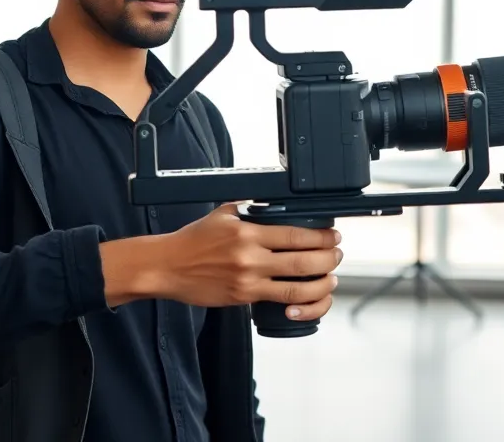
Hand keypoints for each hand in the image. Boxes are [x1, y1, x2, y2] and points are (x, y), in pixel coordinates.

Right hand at [109, 203, 341, 321]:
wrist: (167, 266)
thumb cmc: (192, 241)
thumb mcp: (222, 214)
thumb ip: (247, 208)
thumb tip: (271, 200)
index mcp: (247, 232)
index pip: (296, 234)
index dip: (321, 237)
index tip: (333, 235)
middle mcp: (250, 256)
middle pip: (304, 260)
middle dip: (329, 258)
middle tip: (336, 254)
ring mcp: (248, 280)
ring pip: (298, 287)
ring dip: (321, 284)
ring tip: (330, 278)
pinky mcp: (243, 297)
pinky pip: (279, 302)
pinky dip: (299, 303)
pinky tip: (307, 301)